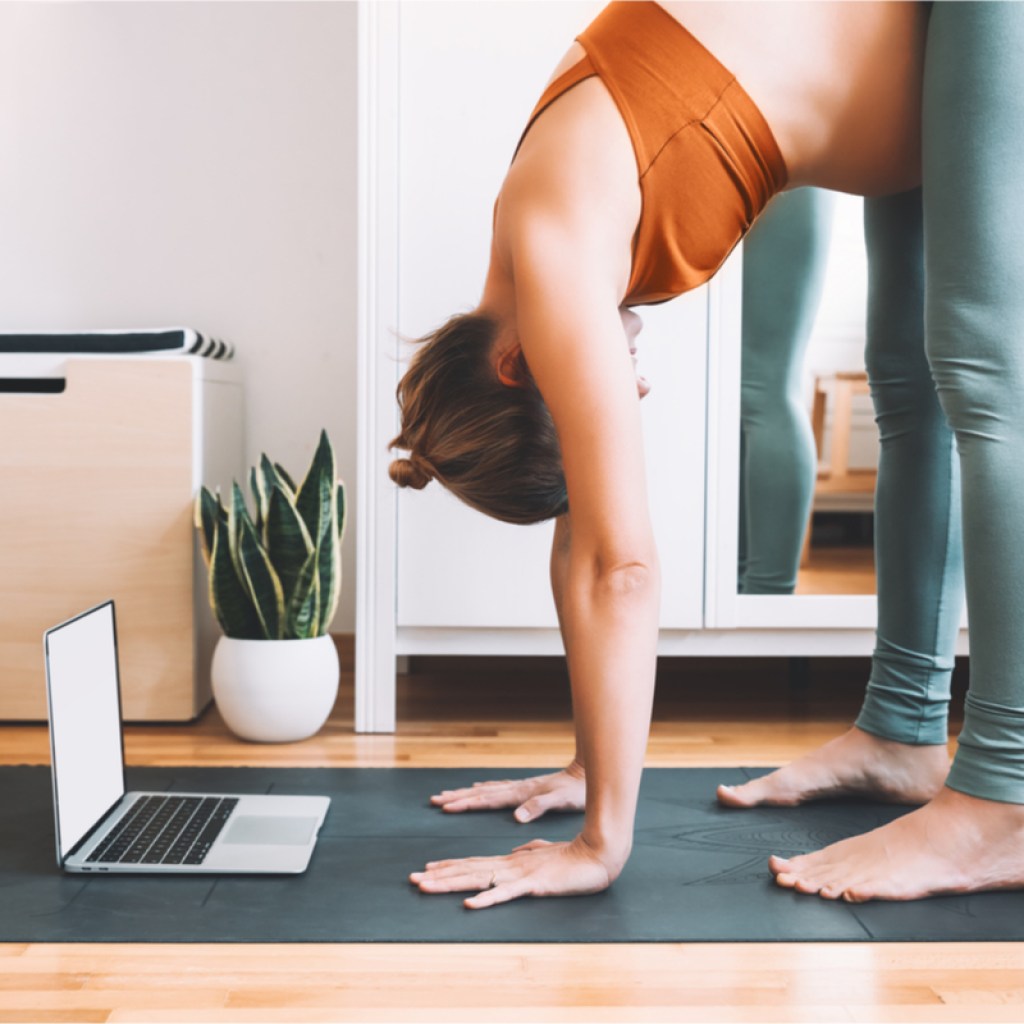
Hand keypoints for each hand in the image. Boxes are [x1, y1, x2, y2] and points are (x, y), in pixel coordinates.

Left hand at [409, 834, 616, 909]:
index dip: (449, 867)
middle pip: (468, 870)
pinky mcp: (533, 884)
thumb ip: (529, 852)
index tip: (426, 870)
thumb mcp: (546, 854)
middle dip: (438, 875)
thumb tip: (516, 852)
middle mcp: (510, 865)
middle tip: (411, 879)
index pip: (474, 864)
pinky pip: (506, 894)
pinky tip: (469, 905)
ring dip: (450, 884)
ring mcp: (520, 874)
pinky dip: (487, 899)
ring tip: (426, 886)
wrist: (598, 855)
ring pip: (478, 879)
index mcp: (512, 861)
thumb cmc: (574, 857)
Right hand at [429, 762, 585, 822]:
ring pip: (487, 790)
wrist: (587, 774)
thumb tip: (516, 817)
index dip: (465, 804)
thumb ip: (538, 807)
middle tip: (435, 799)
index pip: (487, 800)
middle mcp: (517, 789)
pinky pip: (497, 789)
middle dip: (458, 797)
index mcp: (521, 794)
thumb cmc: (577, 791)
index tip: (445, 806)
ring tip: (448, 794)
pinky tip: (479, 789)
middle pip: (481, 793)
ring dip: (467, 793)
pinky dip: (483, 790)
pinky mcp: (527, 789)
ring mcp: (521, 787)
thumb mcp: (560, 801)